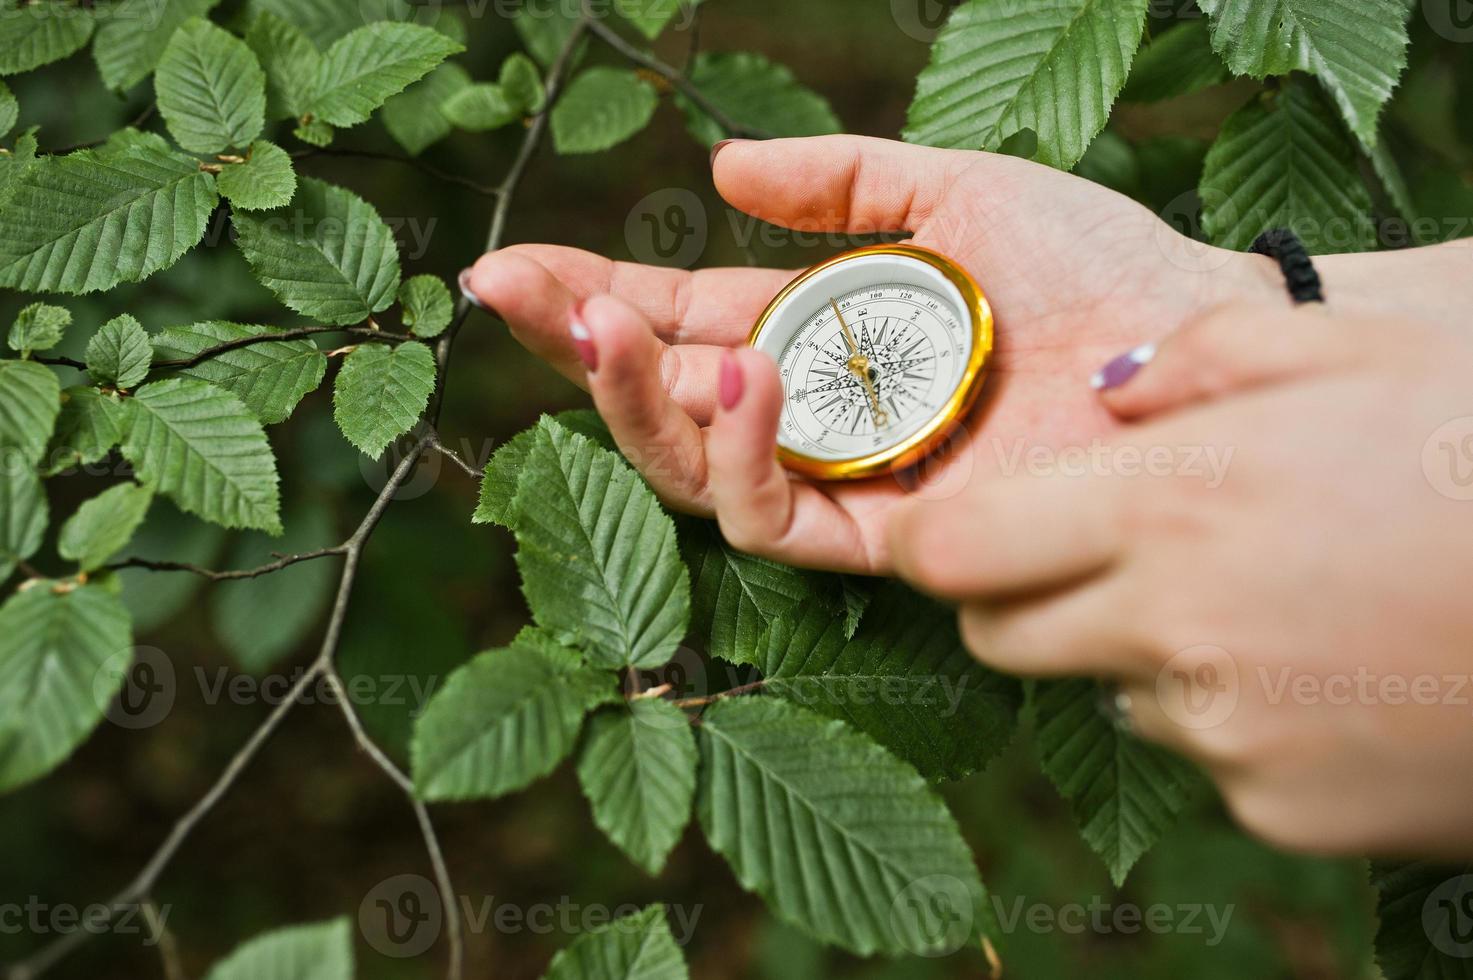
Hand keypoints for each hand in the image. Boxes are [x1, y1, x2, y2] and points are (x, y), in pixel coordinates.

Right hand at [463, 135, 1281, 572]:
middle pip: (663, 397)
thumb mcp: (952, 192)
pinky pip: (777, 516)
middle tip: (506, 286)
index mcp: (821, 331)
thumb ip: (841, 181)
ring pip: (693, 467)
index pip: (684, 319)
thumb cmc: (1092, 267)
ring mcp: (847, 477)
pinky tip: (742, 381)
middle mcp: (818, 411)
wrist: (1192, 344)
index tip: (516, 263)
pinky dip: (744, 456)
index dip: (597, 292)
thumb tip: (722, 166)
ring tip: (603, 322)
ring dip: (633, 400)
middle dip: (576, 344)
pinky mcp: (887, 534)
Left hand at [888, 304, 1472, 856]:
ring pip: (1113, 694)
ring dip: (1152, 652)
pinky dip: (1244, 722)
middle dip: (1024, 597)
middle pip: (1003, 635)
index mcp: (1174, 505)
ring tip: (1278, 602)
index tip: (931, 537)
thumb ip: (1210, 358)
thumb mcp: (1368, 352)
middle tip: (1111, 555)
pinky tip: (1338, 671)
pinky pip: (1212, 761)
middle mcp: (1174, 627)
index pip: (955, 551)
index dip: (926, 546)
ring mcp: (1228, 733)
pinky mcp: (1282, 810)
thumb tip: (1105, 397)